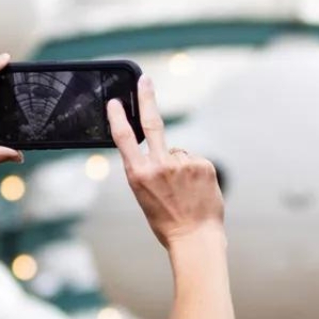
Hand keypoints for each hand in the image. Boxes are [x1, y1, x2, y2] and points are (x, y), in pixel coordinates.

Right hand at [108, 76, 224, 248]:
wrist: (196, 239)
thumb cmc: (167, 222)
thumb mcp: (144, 196)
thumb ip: (149, 170)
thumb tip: (164, 149)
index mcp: (138, 175)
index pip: (125, 139)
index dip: (118, 118)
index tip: (115, 102)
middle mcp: (159, 165)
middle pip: (153, 123)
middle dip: (148, 98)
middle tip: (146, 80)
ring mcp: (183, 163)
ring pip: (178, 151)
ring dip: (179, 164)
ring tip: (183, 190)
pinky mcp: (203, 164)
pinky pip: (194, 160)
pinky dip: (194, 171)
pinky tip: (195, 189)